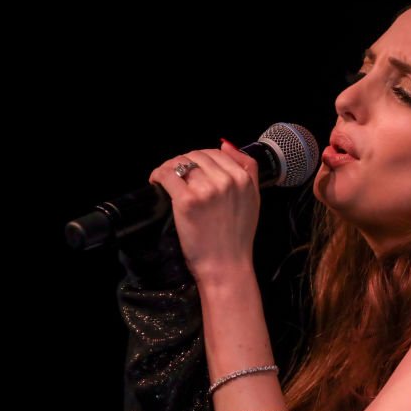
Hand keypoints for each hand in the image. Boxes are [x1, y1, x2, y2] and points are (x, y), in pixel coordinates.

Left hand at [149, 141, 259, 282]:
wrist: (226, 266)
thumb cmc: (237, 238)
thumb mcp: (254, 199)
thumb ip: (248, 168)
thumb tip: (226, 145)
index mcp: (243, 179)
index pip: (216, 152)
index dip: (200, 159)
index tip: (192, 170)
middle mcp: (226, 181)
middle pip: (197, 155)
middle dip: (184, 163)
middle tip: (176, 176)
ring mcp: (206, 190)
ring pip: (180, 162)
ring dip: (169, 168)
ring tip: (165, 180)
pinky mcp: (186, 200)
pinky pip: (167, 175)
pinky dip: (158, 176)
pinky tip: (156, 183)